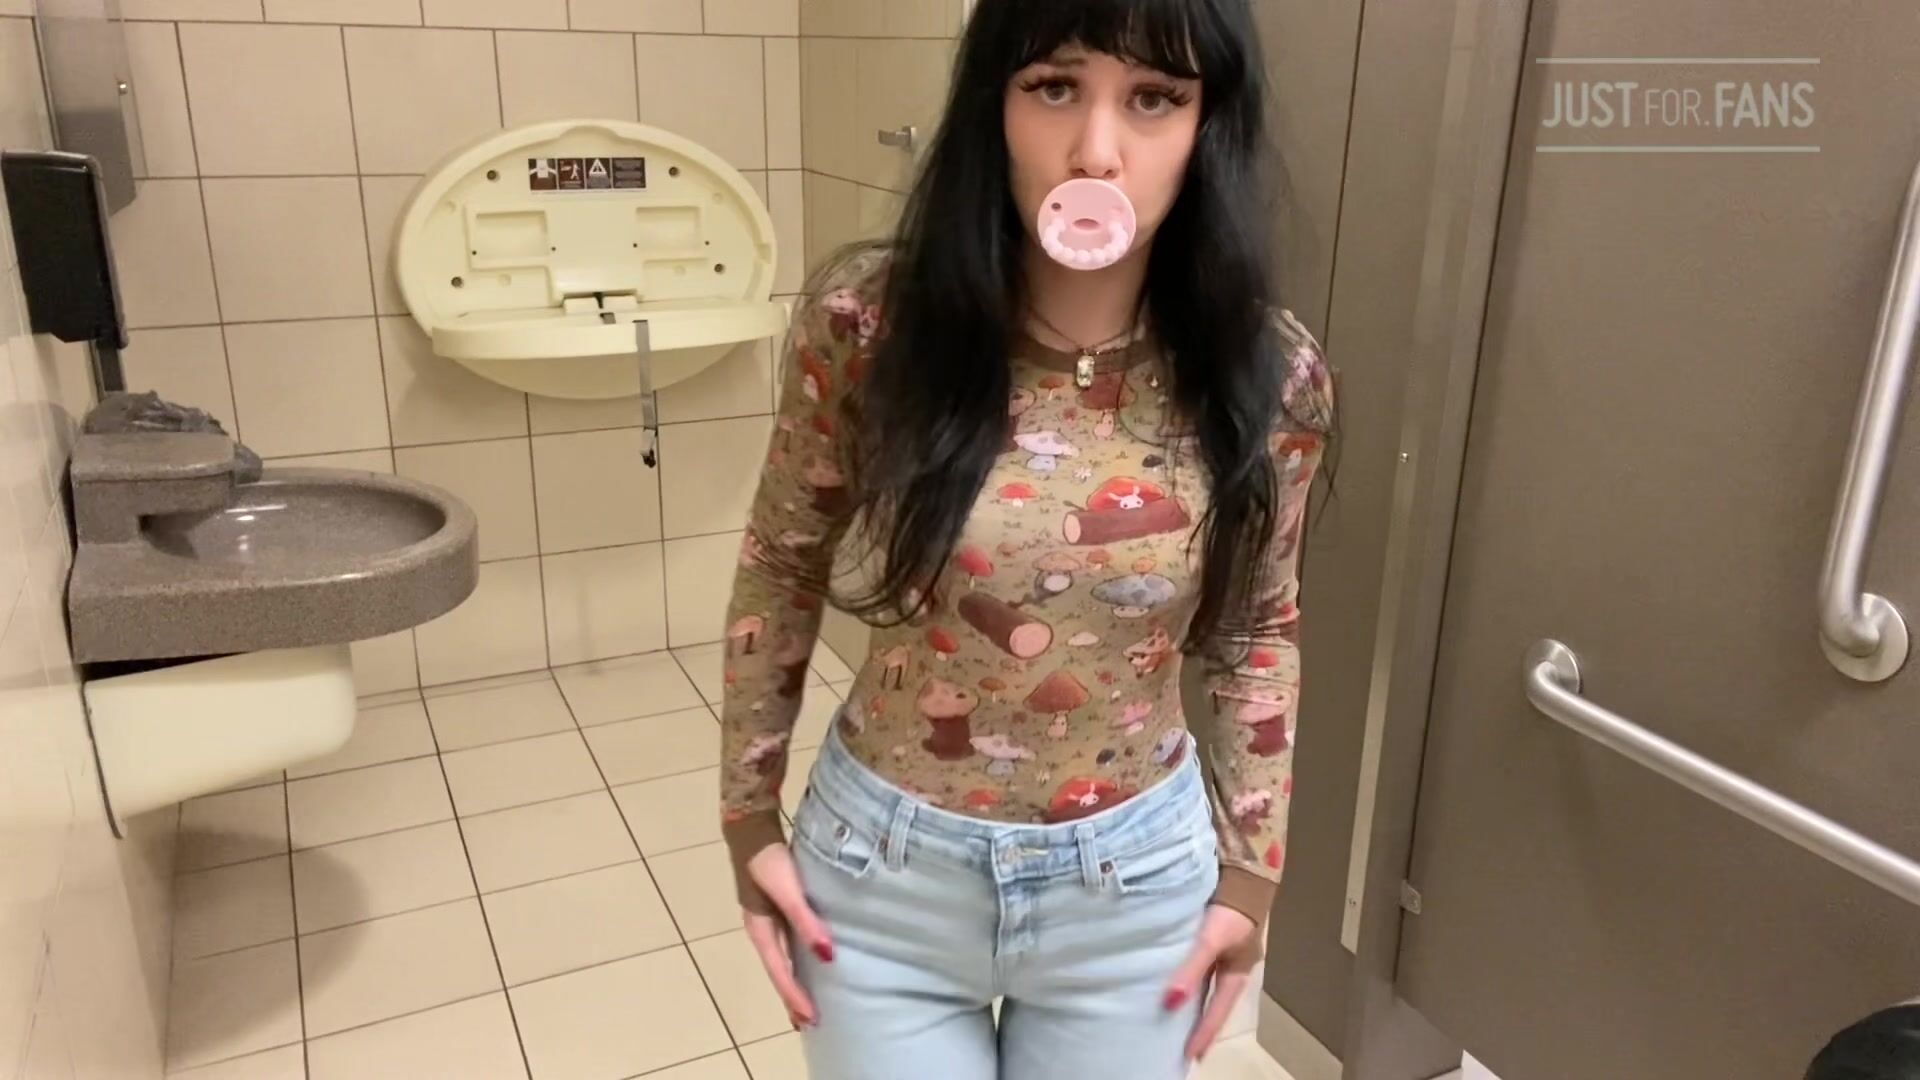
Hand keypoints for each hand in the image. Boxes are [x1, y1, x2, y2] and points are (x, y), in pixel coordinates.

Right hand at [742, 844, 834, 1029]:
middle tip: (808, 1023)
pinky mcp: (774, 907)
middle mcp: (762, 929)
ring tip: (807, 1000)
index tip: (811, 1020)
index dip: (795, 997)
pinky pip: (787, 943)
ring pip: (782, 959)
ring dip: (794, 981)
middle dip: (792, 997)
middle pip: (778, 971)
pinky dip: (796, 960)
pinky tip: (808, 959)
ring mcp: (766, 919)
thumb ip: (806, 921)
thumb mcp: (788, 890)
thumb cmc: (767, 860)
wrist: (750, 828)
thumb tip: (827, 956)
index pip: (781, 973)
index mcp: (760, 930)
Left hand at [1164, 904, 1260, 1061]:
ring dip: (1188, 999)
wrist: (1241, 868)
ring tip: (1168, 1016)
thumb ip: (1192, 968)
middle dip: (1197, 1022)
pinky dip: (1180, 973)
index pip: (1218, 1011)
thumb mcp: (1212, 939)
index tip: (1190, 1057)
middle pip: (1211, 1000)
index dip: (1204, 1034)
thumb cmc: (1232, 908)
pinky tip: (1165, 976)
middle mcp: (1228, 963)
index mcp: (1237, 971)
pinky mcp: (1205, 933)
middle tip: (1178, 1044)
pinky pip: (1192, 960)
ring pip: (1201, 981)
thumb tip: (1170, 1003)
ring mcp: (1218, 949)